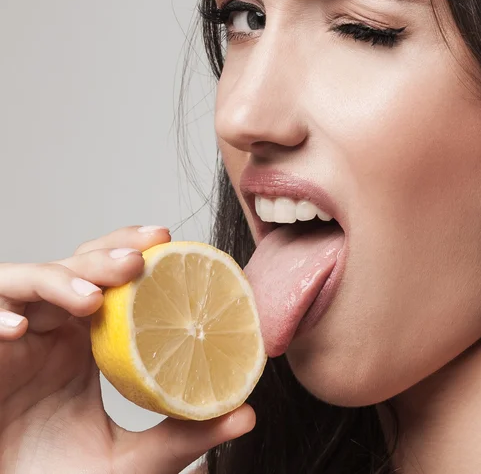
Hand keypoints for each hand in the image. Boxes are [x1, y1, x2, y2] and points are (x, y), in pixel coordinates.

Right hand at [0, 226, 254, 473]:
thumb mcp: (130, 461)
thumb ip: (182, 437)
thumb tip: (247, 416)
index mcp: (91, 338)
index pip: (111, 277)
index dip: (133, 250)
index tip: (168, 240)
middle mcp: (54, 327)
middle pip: (76, 266)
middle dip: (106, 254)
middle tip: (141, 257)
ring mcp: (14, 334)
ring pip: (30, 280)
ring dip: (61, 280)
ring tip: (91, 301)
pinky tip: (17, 330)